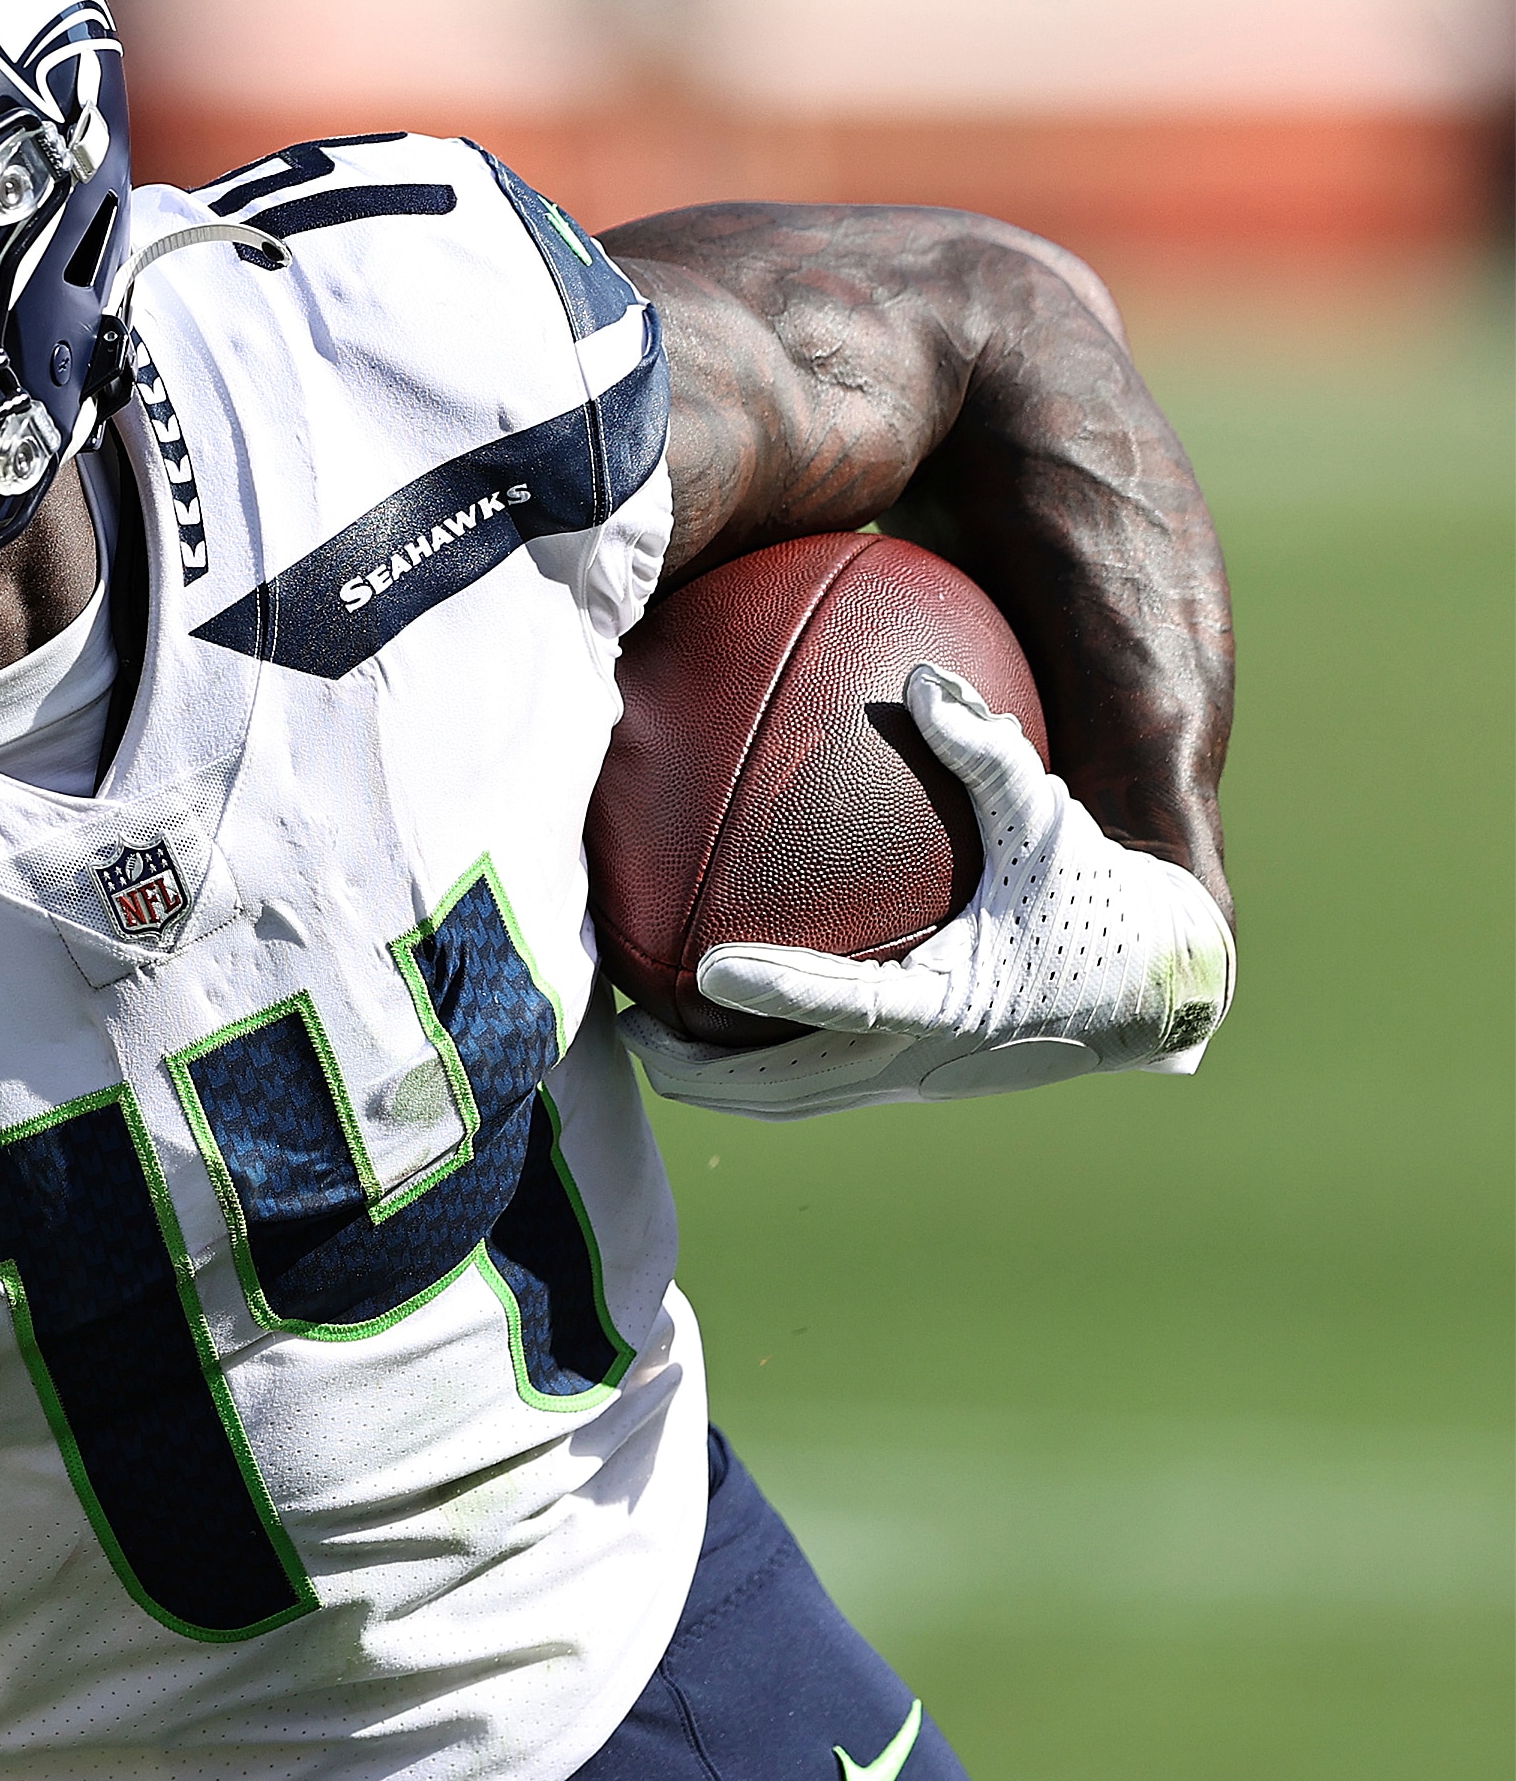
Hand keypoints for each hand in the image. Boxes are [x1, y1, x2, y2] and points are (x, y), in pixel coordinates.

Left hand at [618, 664, 1233, 1120]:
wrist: (1158, 990)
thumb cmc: (1101, 897)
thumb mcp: (1051, 821)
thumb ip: (987, 750)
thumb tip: (921, 678)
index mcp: (954, 1004)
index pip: (847, 1004)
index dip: (776, 990)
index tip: (703, 971)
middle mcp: (923, 1060)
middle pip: (787, 1088)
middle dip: (698, 1069)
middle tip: (621, 1023)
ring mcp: (913, 1082)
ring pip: (792, 1102)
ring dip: (715, 1082)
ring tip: (640, 1037)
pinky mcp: (912, 1083)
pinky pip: (816, 1086)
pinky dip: (756, 1071)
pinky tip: (709, 1024)